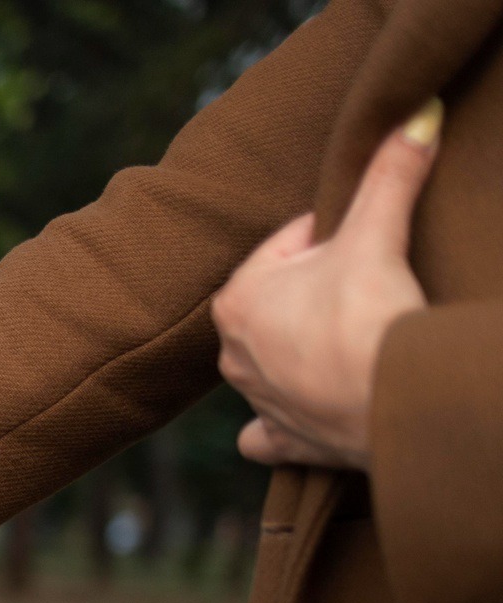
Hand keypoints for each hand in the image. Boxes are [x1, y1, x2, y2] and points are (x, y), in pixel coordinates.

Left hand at [214, 98, 442, 471]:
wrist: (392, 401)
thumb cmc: (368, 315)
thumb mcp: (376, 233)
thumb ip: (391, 173)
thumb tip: (418, 113)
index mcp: (236, 299)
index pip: (289, 244)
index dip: (336, 237)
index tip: (366, 243)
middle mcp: (231, 354)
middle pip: (283, 303)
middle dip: (318, 293)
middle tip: (366, 290)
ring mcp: (255, 401)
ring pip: (272, 363)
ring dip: (301, 351)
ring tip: (349, 341)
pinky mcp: (284, 441)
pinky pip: (268, 434)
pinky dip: (279, 424)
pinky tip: (295, 413)